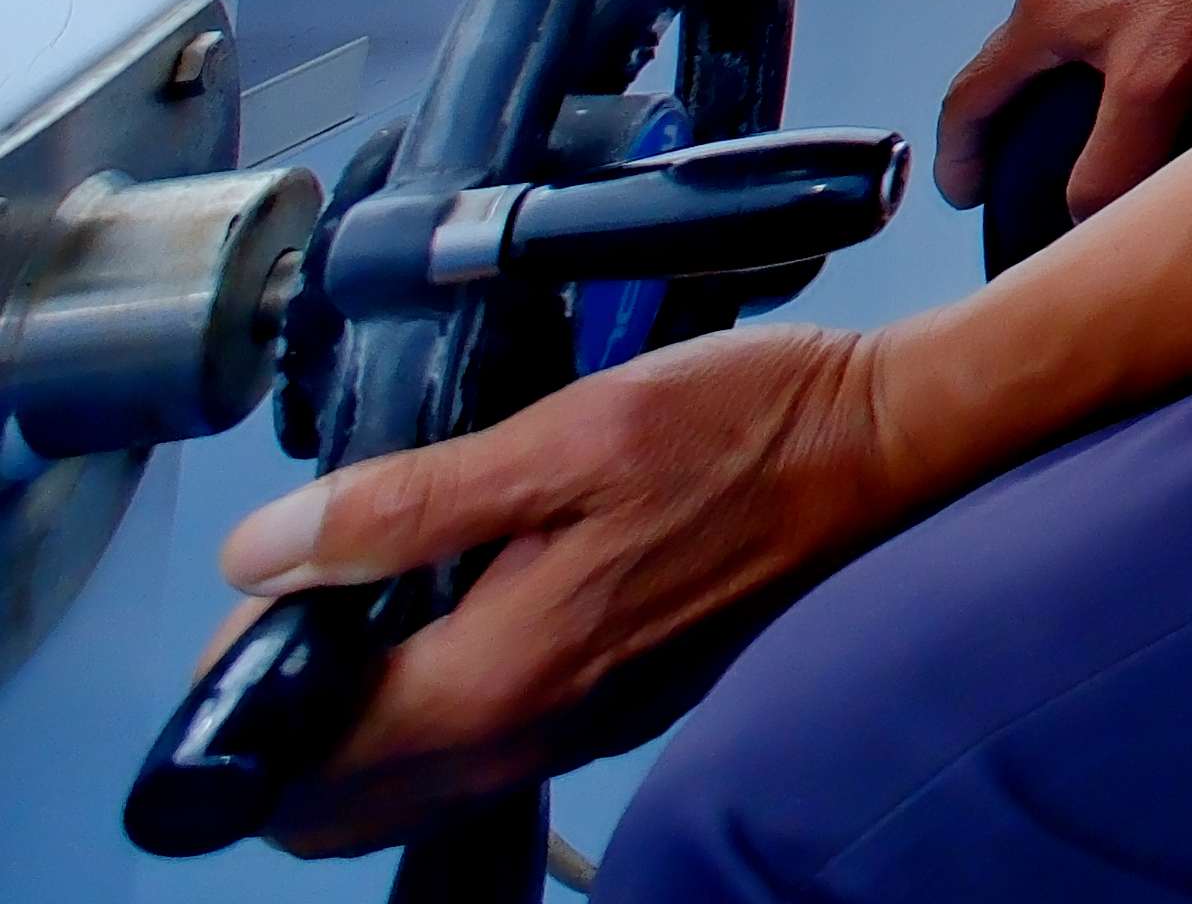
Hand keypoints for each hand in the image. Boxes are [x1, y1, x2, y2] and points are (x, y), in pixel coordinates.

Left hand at [207, 324, 920, 848]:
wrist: (892, 445)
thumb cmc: (747, 427)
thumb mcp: (571, 432)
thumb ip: (407, 504)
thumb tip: (263, 553)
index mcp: (502, 676)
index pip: (305, 755)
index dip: (256, 681)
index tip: (280, 584)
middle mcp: (532, 733)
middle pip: (338, 808)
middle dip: (291, 728)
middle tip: (314, 601)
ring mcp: (580, 733)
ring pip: (405, 791)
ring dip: (358, 727)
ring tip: (376, 603)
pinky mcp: (617, 712)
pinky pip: (476, 757)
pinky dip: (429, 716)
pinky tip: (459, 611)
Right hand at [939, 0, 1191, 227]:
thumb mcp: (1157, 82)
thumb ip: (1111, 159)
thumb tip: (1082, 220)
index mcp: (1045, 11)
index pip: (971, 95)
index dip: (960, 156)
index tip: (968, 202)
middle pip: (1020, 73)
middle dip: (1014, 134)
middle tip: (1034, 190)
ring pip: (1079, 54)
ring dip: (1077, 107)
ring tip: (1108, 156)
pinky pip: (1131, 37)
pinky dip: (1131, 81)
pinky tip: (1175, 107)